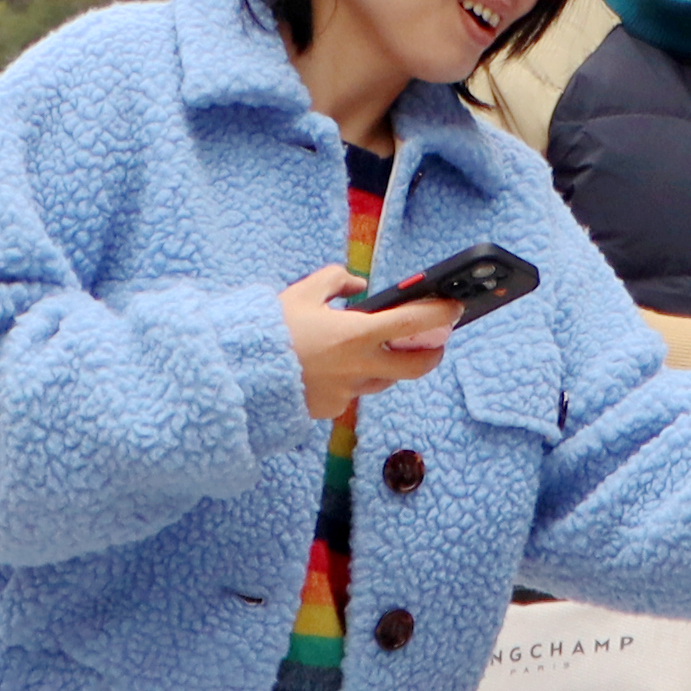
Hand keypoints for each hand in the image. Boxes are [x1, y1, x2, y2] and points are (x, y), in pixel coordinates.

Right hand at [284, 263, 455, 424]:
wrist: (238, 376)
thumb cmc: (268, 331)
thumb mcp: (302, 293)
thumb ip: (336, 281)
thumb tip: (358, 284)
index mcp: (356, 334)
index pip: (415, 323)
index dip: (440, 314)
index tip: (452, 307)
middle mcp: (359, 367)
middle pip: (417, 368)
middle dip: (432, 353)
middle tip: (434, 341)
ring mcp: (347, 393)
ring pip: (383, 381)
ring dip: (386, 366)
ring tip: (371, 348)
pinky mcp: (331, 409)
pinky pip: (352, 393)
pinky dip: (349, 379)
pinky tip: (328, 368)